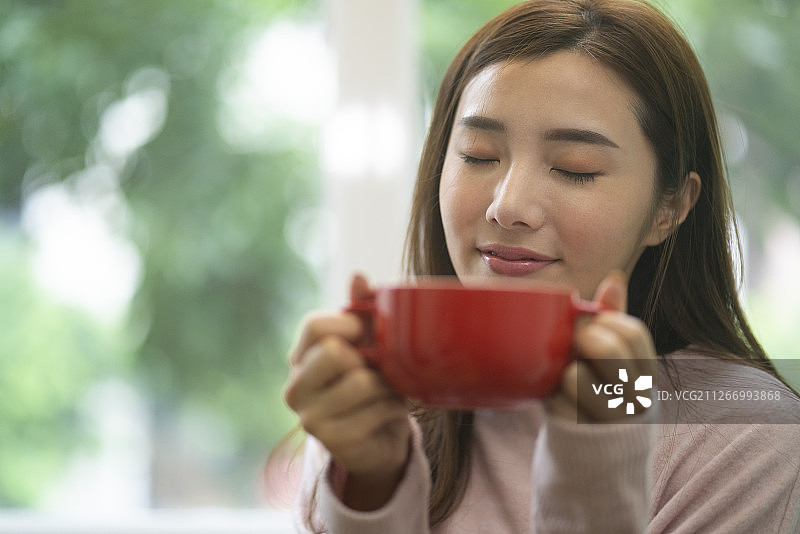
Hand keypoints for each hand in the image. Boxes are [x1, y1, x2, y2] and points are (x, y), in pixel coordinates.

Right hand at [283, 274, 410, 509]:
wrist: (378, 442)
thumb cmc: (372, 383)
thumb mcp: (368, 343)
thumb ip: (362, 310)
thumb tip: (358, 277)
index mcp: (299, 357)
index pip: (315, 325)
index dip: (349, 323)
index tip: (368, 333)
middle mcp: (295, 388)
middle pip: (334, 352)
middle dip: (369, 358)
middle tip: (379, 368)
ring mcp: (310, 418)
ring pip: (362, 382)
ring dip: (388, 384)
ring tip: (389, 390)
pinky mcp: (334, 442)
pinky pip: (378, 409)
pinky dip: (395, 407)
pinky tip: (390, 411)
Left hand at [548, 271, 656, 421]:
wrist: (597, 458)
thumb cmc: (602, 392)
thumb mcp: (615, 359)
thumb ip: (614, 320)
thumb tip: (615, 278)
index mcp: (645, 372)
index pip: (633, 332)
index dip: (608, 321)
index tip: (594, 326)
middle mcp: (634, 396)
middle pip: (607, 350)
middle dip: (583, 339)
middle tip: (575, 343)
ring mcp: (608, 417)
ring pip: (577, 376)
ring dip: (566, 370)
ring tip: (566, 373)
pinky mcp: (579, 431)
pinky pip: (557, 400)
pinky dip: (553, 392)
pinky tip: (558, 394)